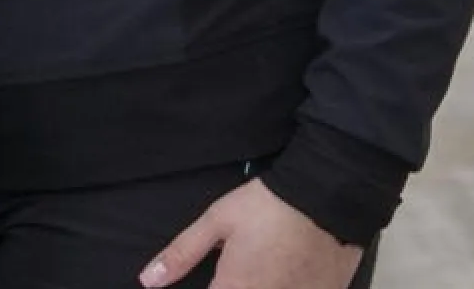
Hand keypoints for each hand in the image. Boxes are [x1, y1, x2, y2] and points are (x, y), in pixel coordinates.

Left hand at [140, 178, 362, 288]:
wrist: (325, 194)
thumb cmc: (266, 206)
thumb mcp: (217, 222)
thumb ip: (182, 254)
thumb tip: (148, 281)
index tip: (214, 281)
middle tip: (237, 271)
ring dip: (259, 288)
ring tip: (260, 269)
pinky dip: (287, 288)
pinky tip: (285, 275)